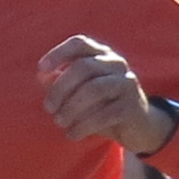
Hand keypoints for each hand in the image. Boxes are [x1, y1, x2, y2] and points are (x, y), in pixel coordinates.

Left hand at [38, 35, 175, 151]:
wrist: (137, 126)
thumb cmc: (100, 105)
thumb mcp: (77, 92)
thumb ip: (59, 82)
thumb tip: (42, 75)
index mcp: (101, 55)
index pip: (80, 43)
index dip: (59, 53)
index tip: (41, 69)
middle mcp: (116, 64)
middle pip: (83, 67)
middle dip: (60, 89)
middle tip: (49, 109)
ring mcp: (127, 83)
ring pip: (93, 89)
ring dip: (70, 108)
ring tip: (60, 122)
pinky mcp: (132, 106)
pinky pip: (104, 114)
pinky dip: (83, 126)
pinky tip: (72, 134)